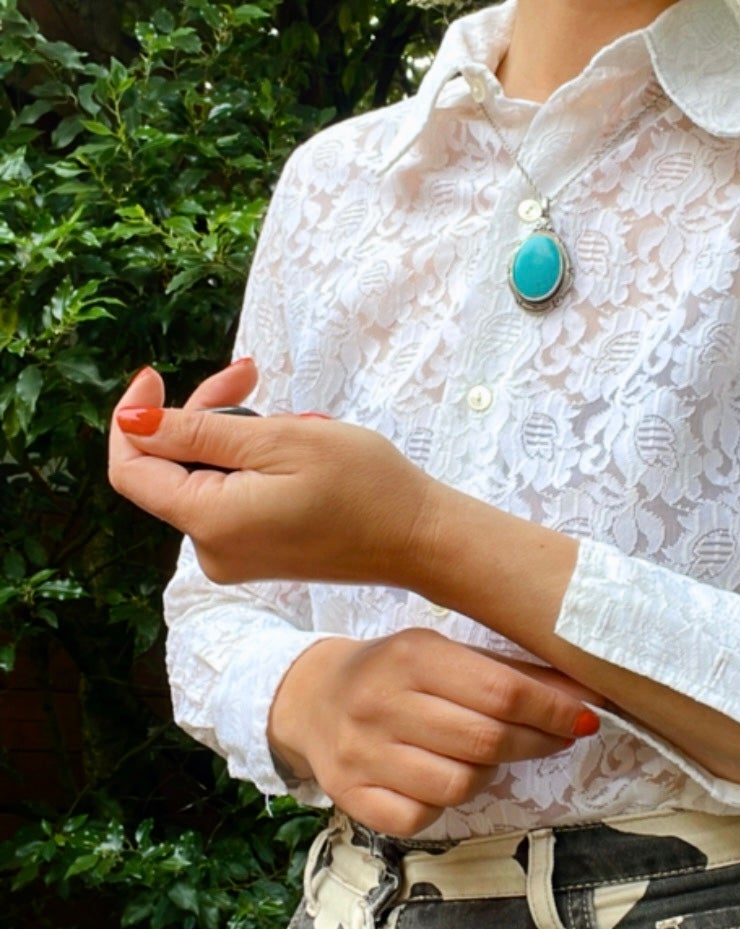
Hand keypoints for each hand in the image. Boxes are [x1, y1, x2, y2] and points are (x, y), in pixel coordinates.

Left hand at [109, 362, 429, 589]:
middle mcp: (211, 550)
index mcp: (209, 522)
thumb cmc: (363, 486)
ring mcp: (234, 555)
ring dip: (236, 435)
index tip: (156, 374)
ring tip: (295, 420)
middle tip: (250, 374)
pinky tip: (296, 450)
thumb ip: (196, 432)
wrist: (420, 537)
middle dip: (203, 414)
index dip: (132, 418)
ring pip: (204, 477)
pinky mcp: (256, 553)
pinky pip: (230, 496)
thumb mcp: (278, 440)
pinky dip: (252, 464)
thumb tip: (131, 422)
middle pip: (172, 468)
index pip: (131, 470)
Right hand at [270, 630, 603, 834]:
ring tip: (480, 756)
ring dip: (485, 775)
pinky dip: (442, 805)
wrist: (312, 698)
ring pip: (458, 785)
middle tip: (554, 738)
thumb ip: (510, 675)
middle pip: (485, 741)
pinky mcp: (350, 796)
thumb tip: (586, 696)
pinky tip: (439, 779)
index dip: (553, 710)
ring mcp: (362, 754)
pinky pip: (422, 818)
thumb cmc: (397, 675)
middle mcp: (381, 703)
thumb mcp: (447, 655)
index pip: (501, 691)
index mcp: (412, 656)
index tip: (584, 718)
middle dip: (535, 743)